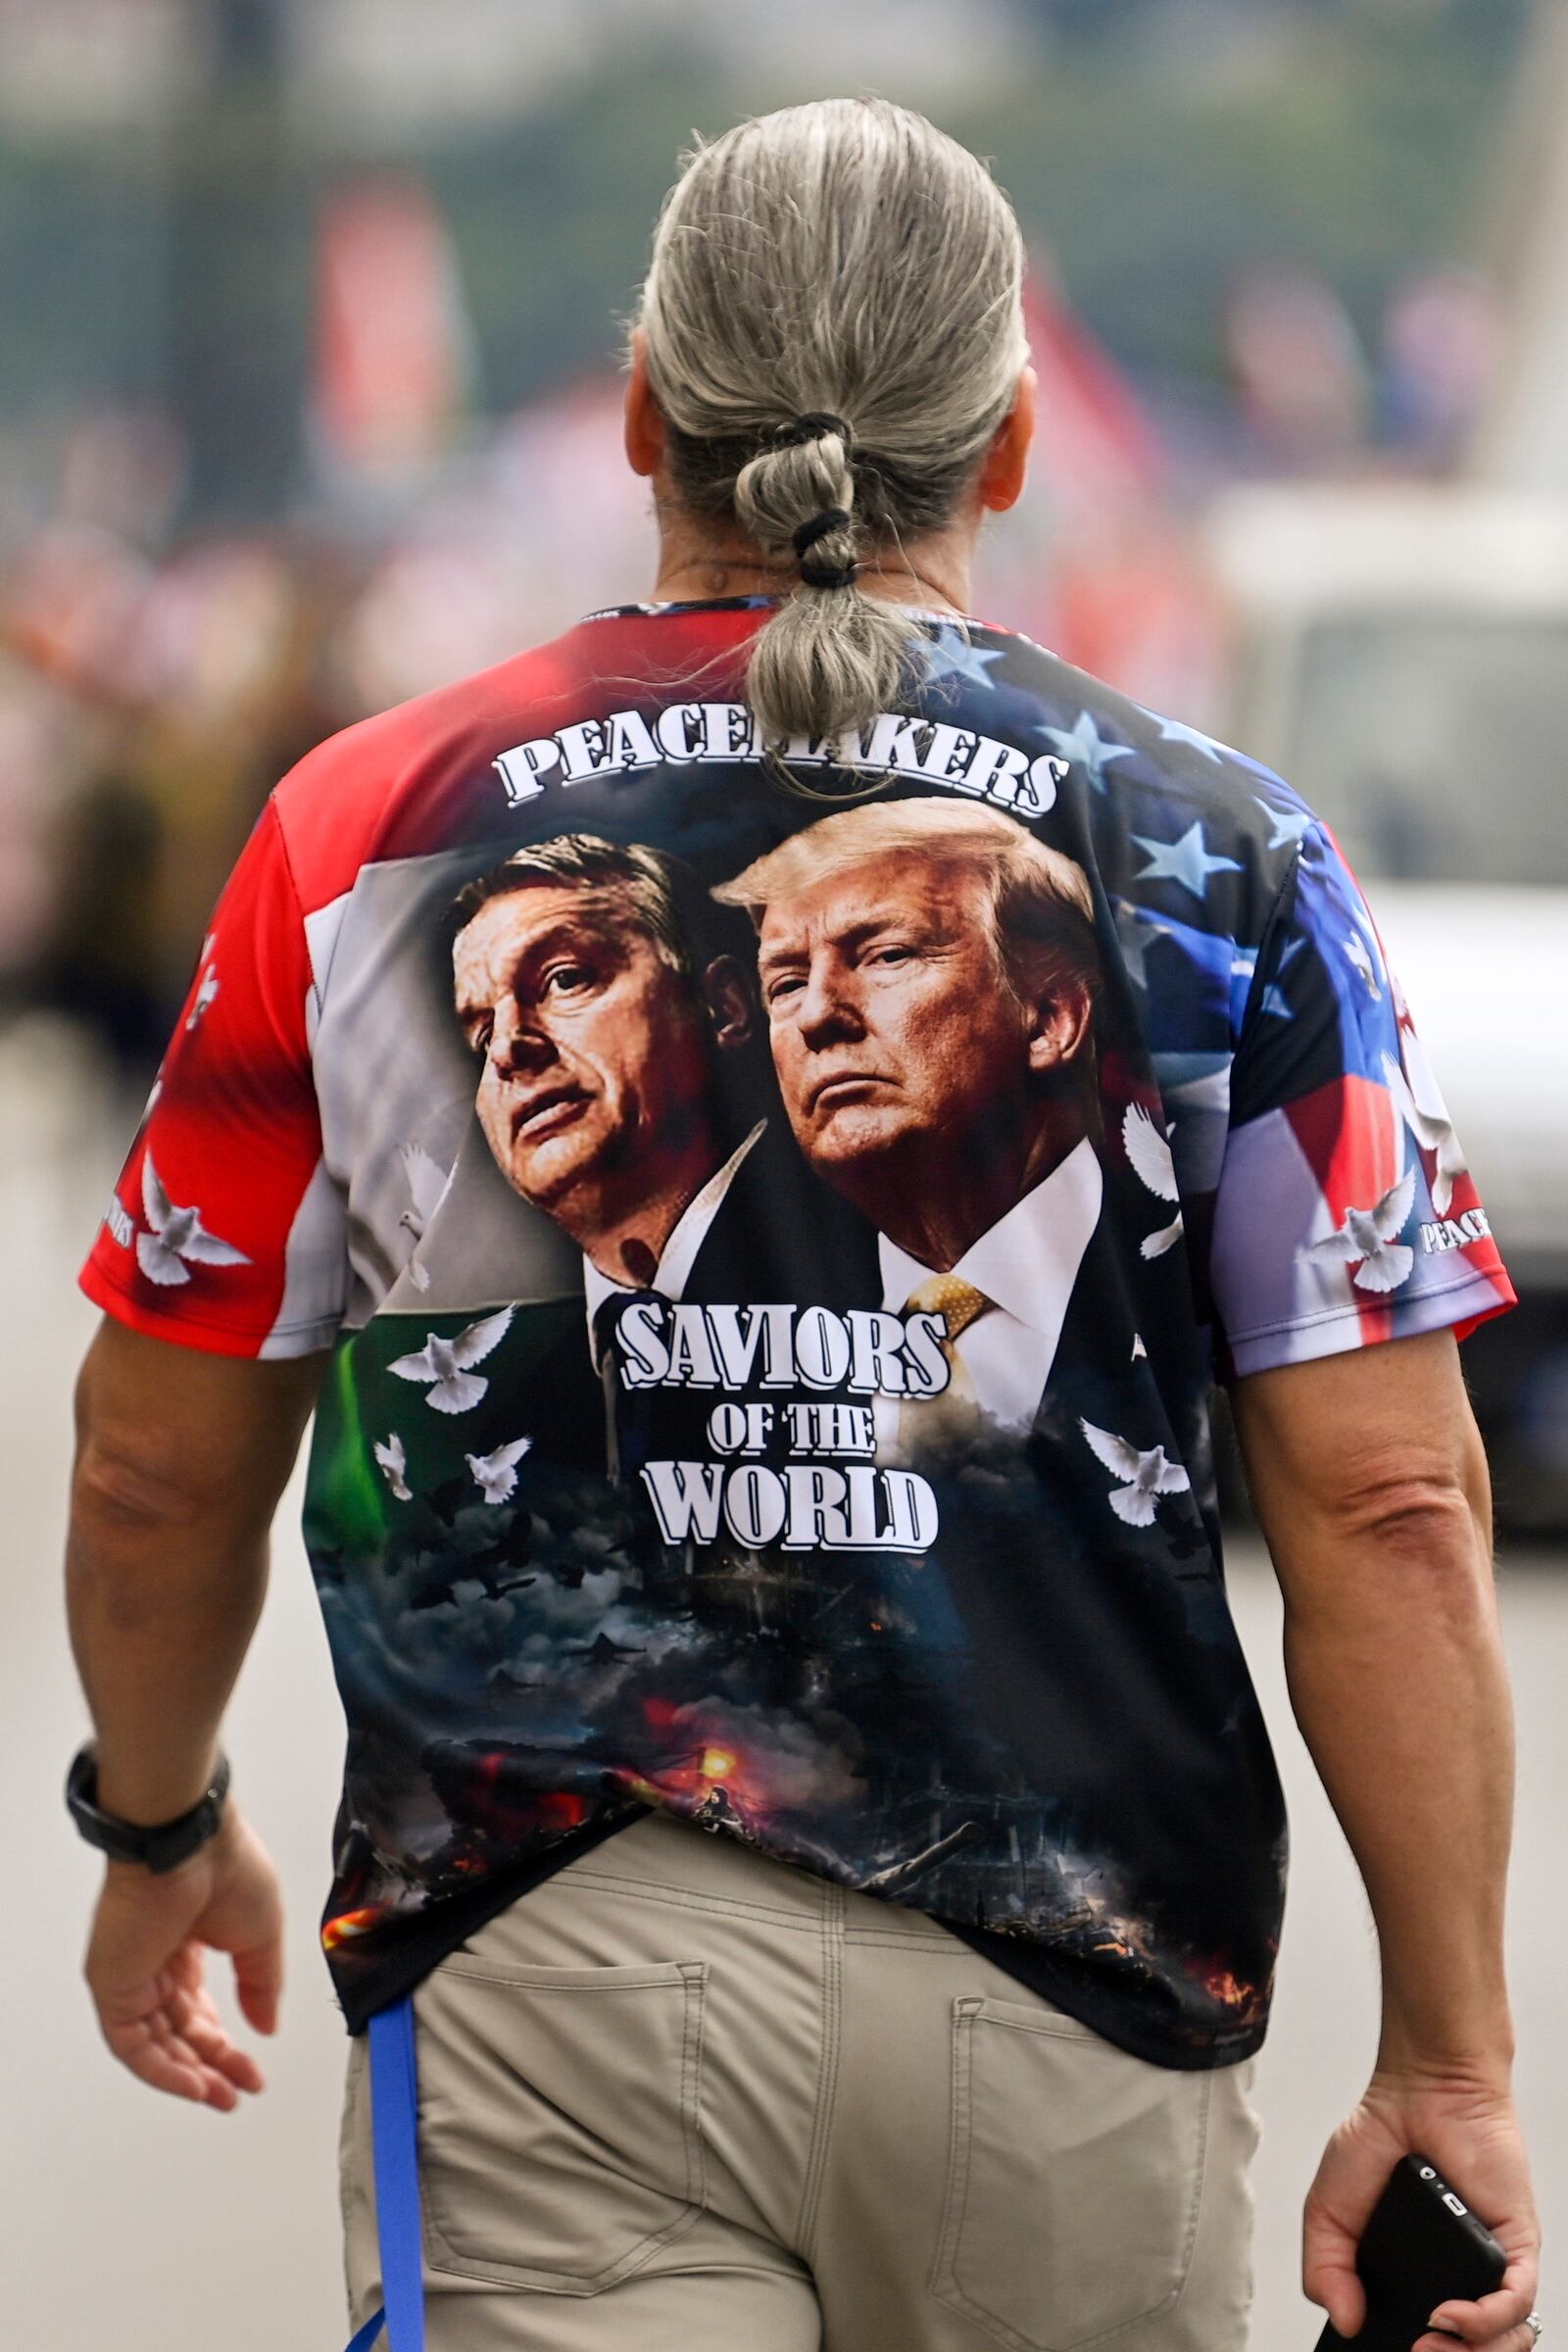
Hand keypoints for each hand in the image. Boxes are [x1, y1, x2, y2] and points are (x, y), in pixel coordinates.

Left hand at [83, 1806, 282, 2109]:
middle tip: (239, 2088)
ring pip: (155, 2045)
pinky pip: (131, 2043)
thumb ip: (263, 1985)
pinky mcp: (112, 1985)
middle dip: (212, 2066)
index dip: (227, 2046)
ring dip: (188, 2076)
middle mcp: (156, 1963)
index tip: (253, 2068)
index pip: (200, 2012)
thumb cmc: (226, 1865)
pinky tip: (194, 2084)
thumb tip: (267, 2026)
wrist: (191, 1841)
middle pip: (179, 2033)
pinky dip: (161, 2069)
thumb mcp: (263, 1935)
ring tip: (221, 2096)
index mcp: (189, 1946)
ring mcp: (132, 1975)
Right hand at [1304, 2067, 1539, 2350]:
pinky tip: (1451, 2315)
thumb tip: (1344, 2318)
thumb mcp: (1329, 2209)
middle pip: (1467, 2349)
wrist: (1419, 2088)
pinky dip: (1487, 2320)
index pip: (1418, 2336)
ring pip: (1502, 2340)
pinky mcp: (1516, 2244)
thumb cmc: (1381, 2138)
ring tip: (1431, 2346)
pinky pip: (1517, 2301)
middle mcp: (1459, 2277)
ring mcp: (1490, 2265)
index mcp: (1416, 2276)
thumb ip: (1326, 2266)